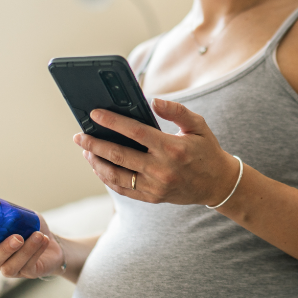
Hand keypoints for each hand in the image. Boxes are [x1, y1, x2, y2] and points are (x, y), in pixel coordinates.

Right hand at [0, 214, 65, 278]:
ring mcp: (12, 268)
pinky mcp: (28, 273)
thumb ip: (8, 211)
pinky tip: (44, 240)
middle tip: (18, 237)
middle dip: (5, 249)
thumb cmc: (33, 229)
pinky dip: (37, 251)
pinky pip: (29, 266)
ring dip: (25, 250)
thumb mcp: (21, 217)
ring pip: (10, 266)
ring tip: (38, 235)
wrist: (54, 244)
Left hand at [74, 98, 237, 206]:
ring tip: (86, 150)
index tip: (95, 114)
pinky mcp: (152, 197)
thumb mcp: (198, 125)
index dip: (112, 122)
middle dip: (94, 143)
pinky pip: (123, 188)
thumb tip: (153, 100)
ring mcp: (155, 186)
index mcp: (172, 148)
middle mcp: (161, 169)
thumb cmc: (207, 150)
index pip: (135, 132)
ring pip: (116, 175)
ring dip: (97, 162)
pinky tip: (99, 166)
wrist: (218, 184)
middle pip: (118, 155)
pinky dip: (107, 177)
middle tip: (79, 135)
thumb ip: (176, 110)